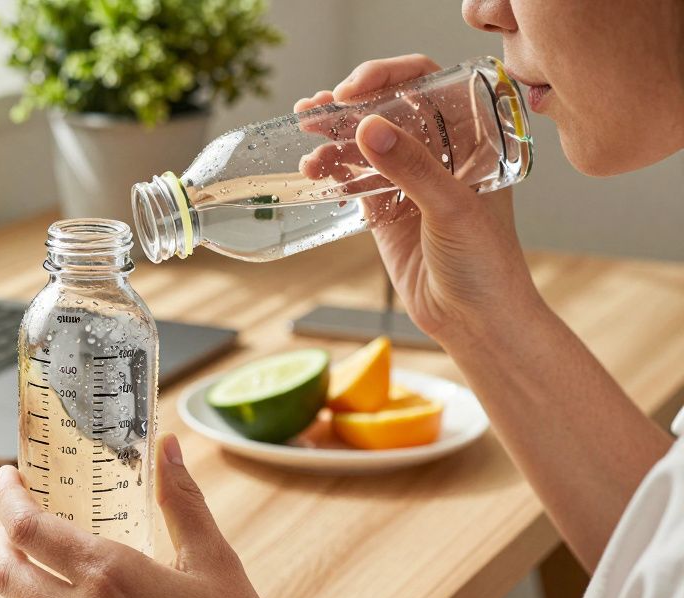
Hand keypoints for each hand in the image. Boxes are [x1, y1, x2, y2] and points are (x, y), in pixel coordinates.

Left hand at [0, 435, 334, 597]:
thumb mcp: (214, 561)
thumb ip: (182, 500)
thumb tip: (167, 449)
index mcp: (109, 575)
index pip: (27, 527)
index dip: (7, 497)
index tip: (9, 478)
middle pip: (5, 571)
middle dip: (2, 539)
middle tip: (17, 522)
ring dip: (15, 586)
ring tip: (36, 568)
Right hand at [294, 54, 543, 342]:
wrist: (476, 322)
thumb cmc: (487, 264)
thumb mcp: (453, 209)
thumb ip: (412, 168)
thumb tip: (369, 128)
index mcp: (471, 138)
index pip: (428, 84)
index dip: (388, 77)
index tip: (352, 91)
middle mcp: (440, 153)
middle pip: (389, 109)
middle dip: (349, 106)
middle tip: (315, 111)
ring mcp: (410, 181)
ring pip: (366, 144)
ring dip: (333, 140)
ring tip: (309, 147)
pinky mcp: (386, 211)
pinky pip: (353, 178)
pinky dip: (332, 170)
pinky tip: (315, 171)